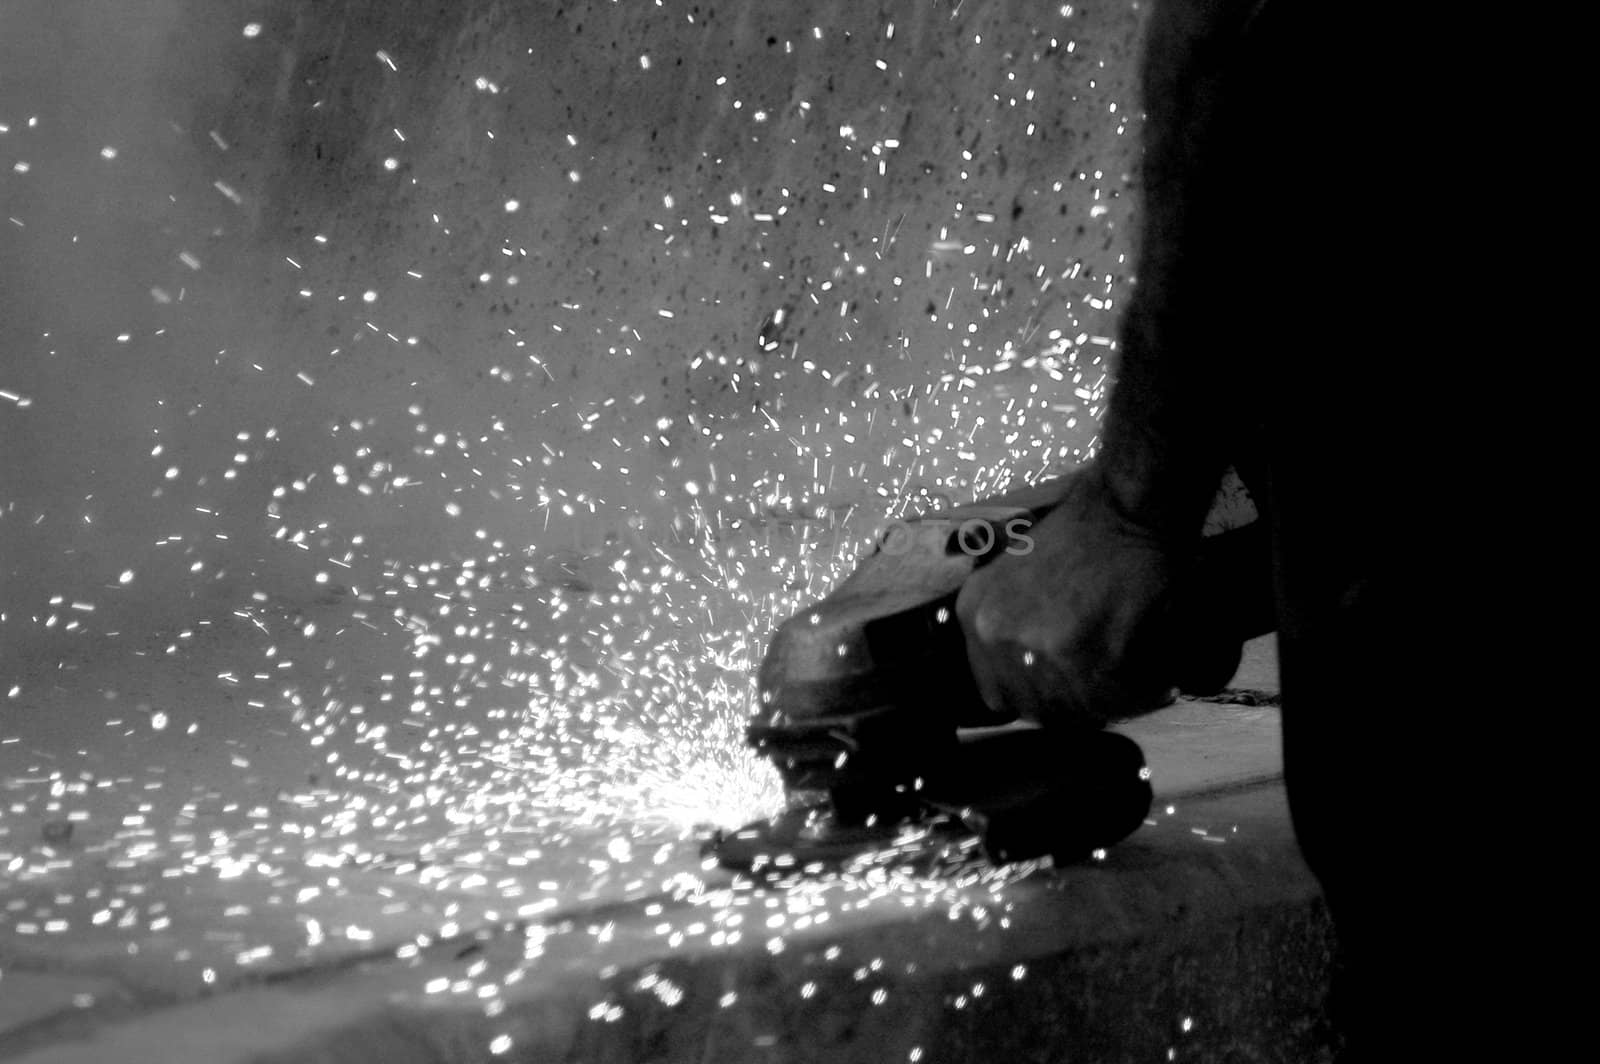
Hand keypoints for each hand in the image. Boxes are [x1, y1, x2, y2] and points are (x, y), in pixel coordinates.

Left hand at [955, 470, 1186, 727]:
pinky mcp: (1089, 651)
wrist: (1122, 510)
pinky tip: (1153, 680)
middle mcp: (998, 633)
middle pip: (1036, 709)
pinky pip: (1112, 700)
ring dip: (1107, 705)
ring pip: (1075, 711)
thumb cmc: (1075, 539)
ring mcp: (1041, 644)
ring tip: (1131, 685)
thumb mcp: (1007, 575)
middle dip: (1073, 705)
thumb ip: (1003, 630)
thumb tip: (1019, 697)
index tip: (1066, 691)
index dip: (1036, 698)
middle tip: (1106, 691)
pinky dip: (1137, 695)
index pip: (997, 697)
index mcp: (974, 615)